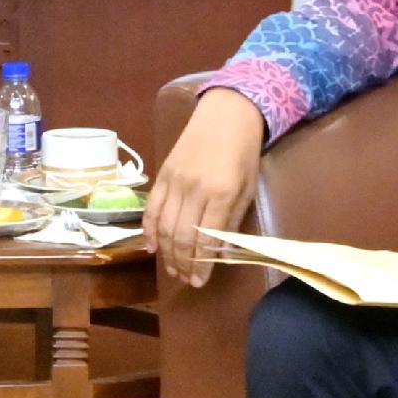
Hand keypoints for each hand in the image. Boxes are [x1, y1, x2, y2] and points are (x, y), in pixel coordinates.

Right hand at [150, 87, 268, 286]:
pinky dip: (149, 230)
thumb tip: (218, 252)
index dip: (201, 264)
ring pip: (165, 226)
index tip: (200, 282)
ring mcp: (175, 181)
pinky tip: (152, 247)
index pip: (206, 239)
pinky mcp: (162, 174)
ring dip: (167, 253)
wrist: (225, 115)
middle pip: (182, 236)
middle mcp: (194, 189)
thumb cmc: (243, 154)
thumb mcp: (247, 189)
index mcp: (221, 194)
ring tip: (172, 269)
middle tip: (186, 280)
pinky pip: (151, 208)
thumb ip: (231, 220)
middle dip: (182, 263)